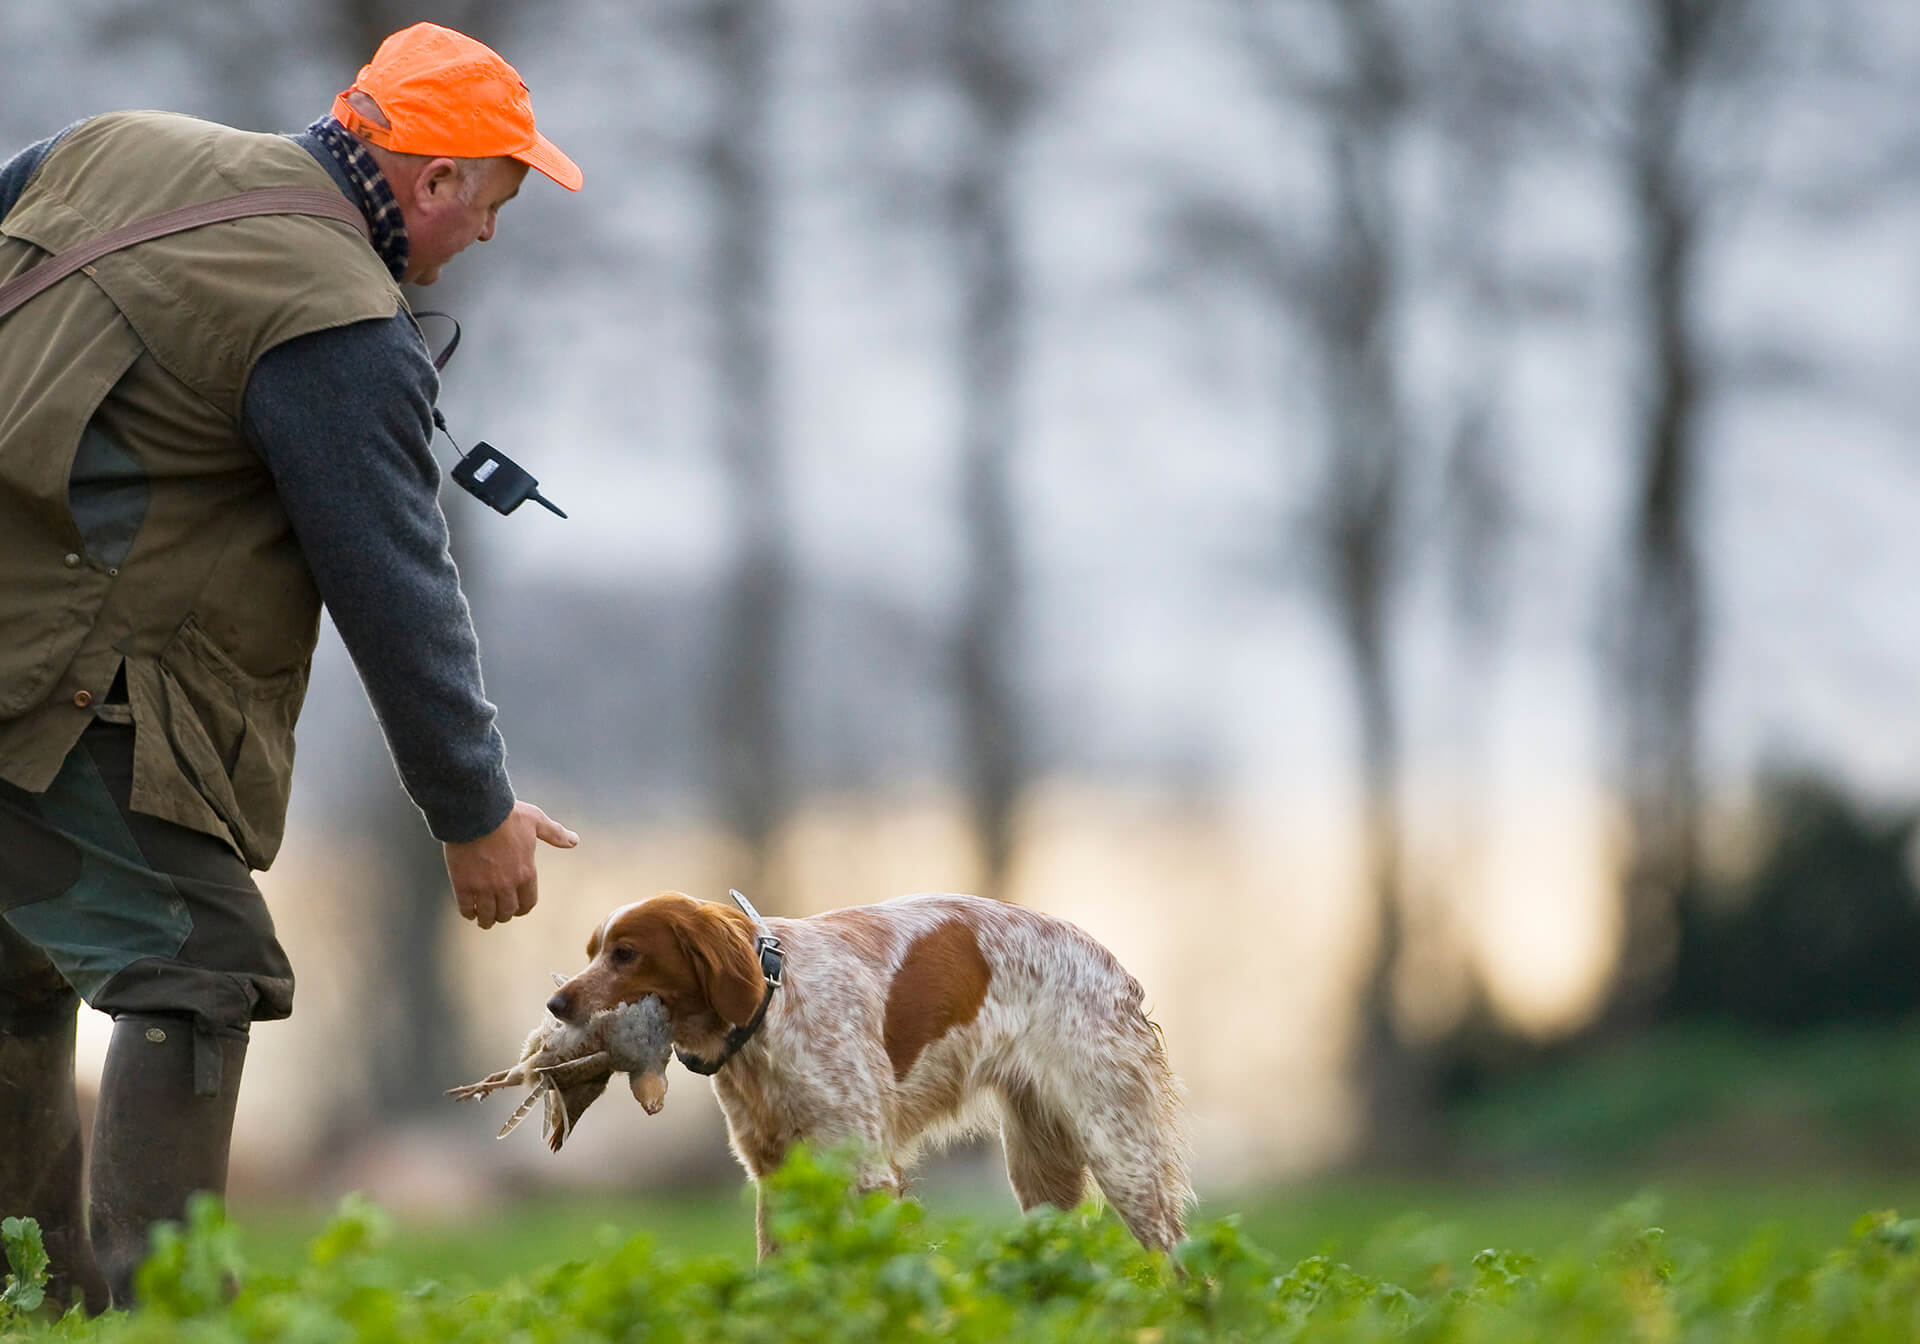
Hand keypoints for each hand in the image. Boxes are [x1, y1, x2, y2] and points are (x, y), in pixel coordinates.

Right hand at [444, 800, 577, 929]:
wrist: (476, 811)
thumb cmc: (507, 814)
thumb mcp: (536, 821)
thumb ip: (555, 834)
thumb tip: (574, 840)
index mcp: (526, 872)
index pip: (528, 901)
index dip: (522, 908)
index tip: (517, 910)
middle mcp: (506, 884)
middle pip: (507, 911)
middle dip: (504, 915)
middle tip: (499, 915)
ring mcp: (484, 886)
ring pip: (487, 913)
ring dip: (486, 920)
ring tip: (483, 921)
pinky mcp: (463, 883)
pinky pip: (466, 906)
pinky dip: (468, 912)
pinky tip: (468, 912)